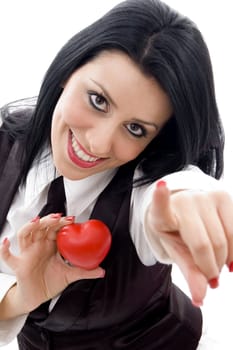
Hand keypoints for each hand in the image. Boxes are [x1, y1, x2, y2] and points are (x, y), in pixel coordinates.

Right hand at [0, 214, 104, 314]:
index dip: (61, 222)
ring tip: (38, 221)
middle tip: (60, 218)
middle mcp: (37, 246)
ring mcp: (27, 253)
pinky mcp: (19, 265)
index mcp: (50, 245)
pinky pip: (9, 256)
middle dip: (49, 220)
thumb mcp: (70, 275)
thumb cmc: (51, 281)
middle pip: (41, 227)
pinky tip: (5, 241)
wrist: (38, 297)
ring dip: (30, 226)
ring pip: (25, 234)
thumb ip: (85, 272)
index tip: (72, 219)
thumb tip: (102, 271)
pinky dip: (4, 249)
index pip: (54, 228)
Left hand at [146, 181, 232, 305]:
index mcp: (162, 216)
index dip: (160, 198)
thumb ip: (189, 272)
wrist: (186, 210)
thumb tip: (200, 298)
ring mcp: (204, 196)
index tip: (161, 187)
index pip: (161, 207)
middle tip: (210, 276)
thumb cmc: (177, 232)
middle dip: (210, 268)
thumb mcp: (176, 251)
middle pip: (204, 245)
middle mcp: (184, 201)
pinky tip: (230, 259)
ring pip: (224, 240)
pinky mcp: (223, 196)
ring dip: (225, 261)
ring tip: (217, 264)